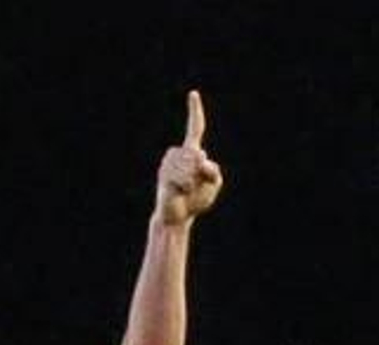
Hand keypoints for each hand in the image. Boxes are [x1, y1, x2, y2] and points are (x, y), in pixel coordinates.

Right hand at [156, 90, 222, 225]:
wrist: (178, 216)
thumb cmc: (196, 199)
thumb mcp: (214, 184)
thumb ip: (214, 171)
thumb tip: (201, 158)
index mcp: (191, 153)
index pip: (195, 129)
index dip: (195, 112)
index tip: (193, 94)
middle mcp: (178, 153)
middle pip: (198, 155)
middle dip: (202, 174)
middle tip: (194, 186)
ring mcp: (169, 162)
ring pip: (190, 166)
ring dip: (193, 182)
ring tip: (186, 190)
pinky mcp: (164, 174)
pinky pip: (182, 177)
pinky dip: (186, 187)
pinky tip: (180, 192)